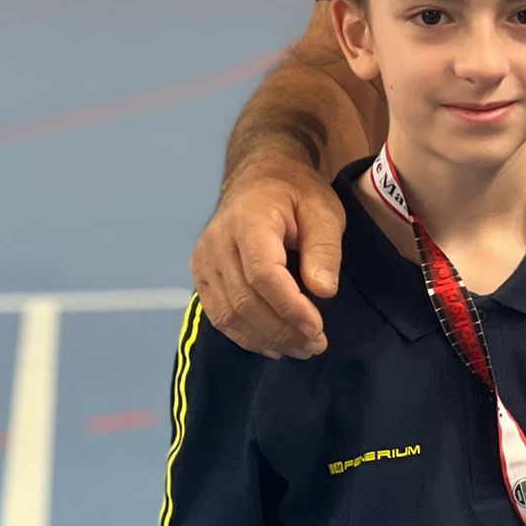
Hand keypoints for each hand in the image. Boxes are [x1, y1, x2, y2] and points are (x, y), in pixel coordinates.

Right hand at [189, 154, 345, 358]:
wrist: (260, 176)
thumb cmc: (296, 192)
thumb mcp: (324, 210)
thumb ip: (324, 248)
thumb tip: (323, 292)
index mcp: (249, 220)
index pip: (263, 274)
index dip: (289, 307)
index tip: (317, 329)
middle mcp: (217, 242)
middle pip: (244, 300)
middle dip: (282, 330)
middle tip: (317, 345)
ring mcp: (204, 260)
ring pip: (228, 314)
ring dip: (266, 339)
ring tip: (302, 348)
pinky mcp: (201, 275)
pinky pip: (219, 315)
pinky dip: (246, 336)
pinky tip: (274, 345)